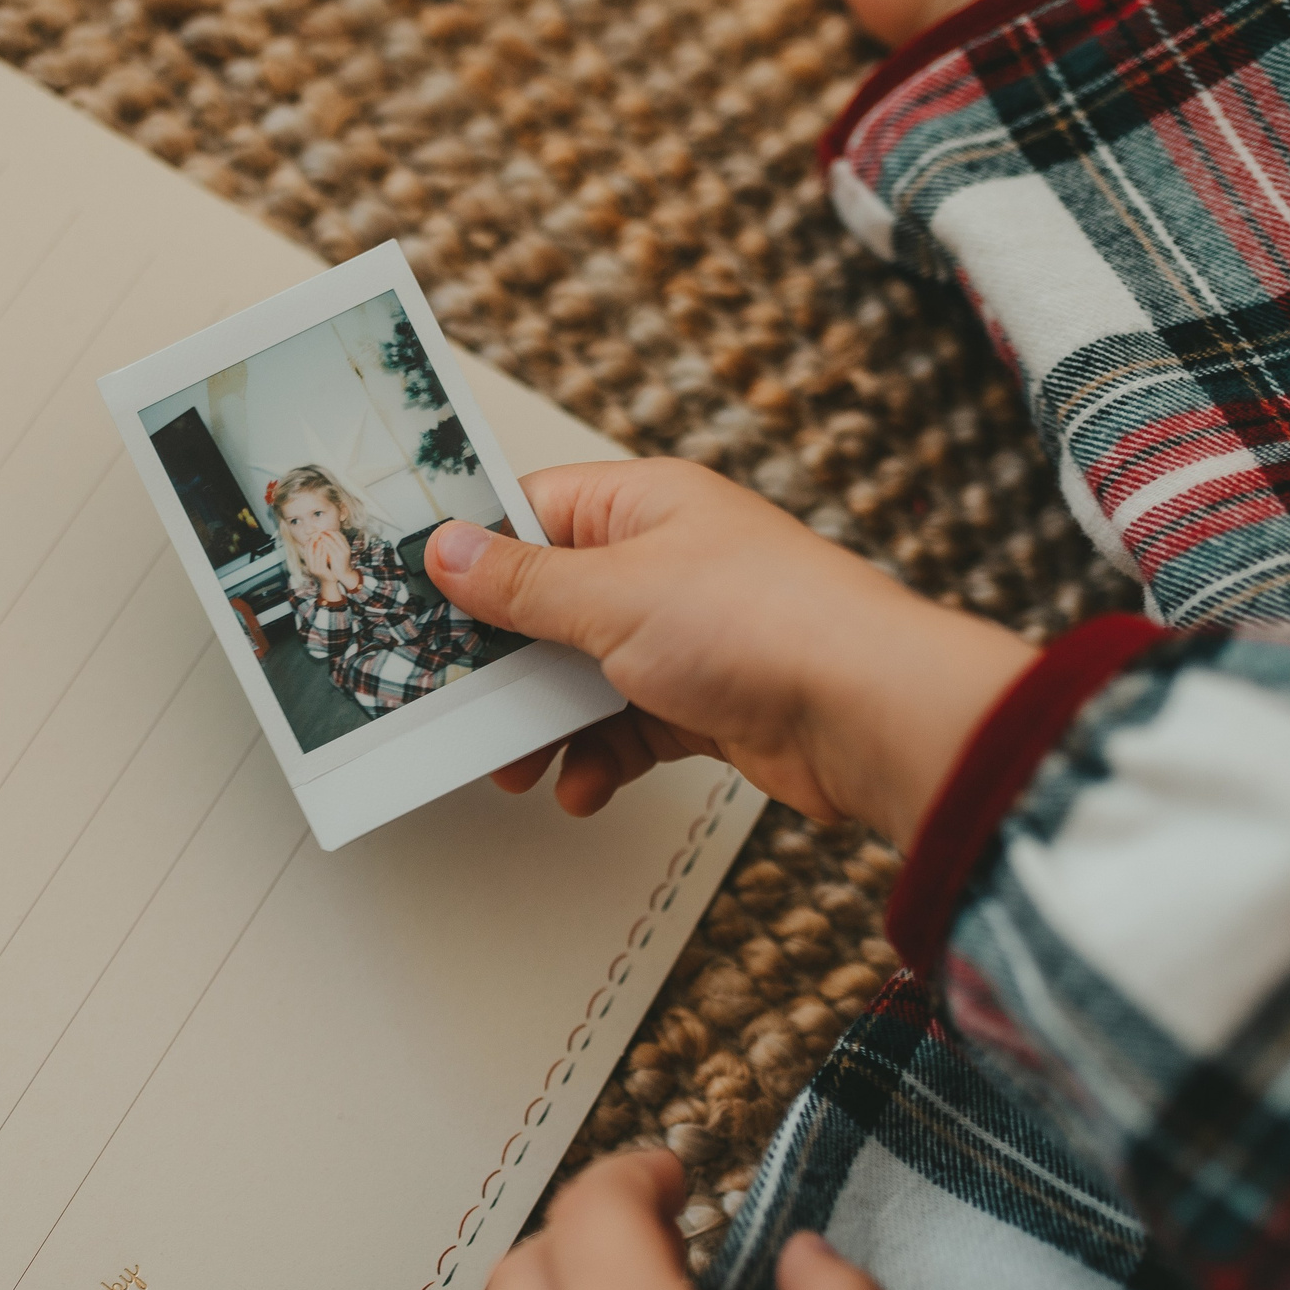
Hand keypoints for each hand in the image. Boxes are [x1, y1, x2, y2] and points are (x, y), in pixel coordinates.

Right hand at [294, 531, 351, 600]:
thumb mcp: (320, 561)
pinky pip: (321, 560)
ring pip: (315, 555)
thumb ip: (317, 553)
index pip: (306, 550)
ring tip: (321, 538)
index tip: (313, 535)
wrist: (329, 582)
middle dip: (312, 542)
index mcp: (308, 563)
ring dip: (318, 546)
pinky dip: (323, 552)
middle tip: (316, 535)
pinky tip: (326, 547)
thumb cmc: (326, 570)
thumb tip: (317, 541)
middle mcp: (310, 566)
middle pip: (309, 551)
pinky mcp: (321, 571)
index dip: (308, 542)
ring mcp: (315, 569)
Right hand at [423, 460, 1035, 841]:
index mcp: (643, 505)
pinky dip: (599, 759)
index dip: (472, 556)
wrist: (868, 713)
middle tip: (454, 702)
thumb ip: (521, 582)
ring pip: (583, 675)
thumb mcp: (612, 596)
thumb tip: (449, 551)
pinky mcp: (707, 701)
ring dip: (544, 724)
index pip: (530, 511)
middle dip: (503, 663)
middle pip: (549, 604)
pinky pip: (628, 727)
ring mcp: (687, 634)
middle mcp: (664, 562)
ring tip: (514, 765)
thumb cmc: (765, 625)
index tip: (420, 600)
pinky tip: (582, 785)